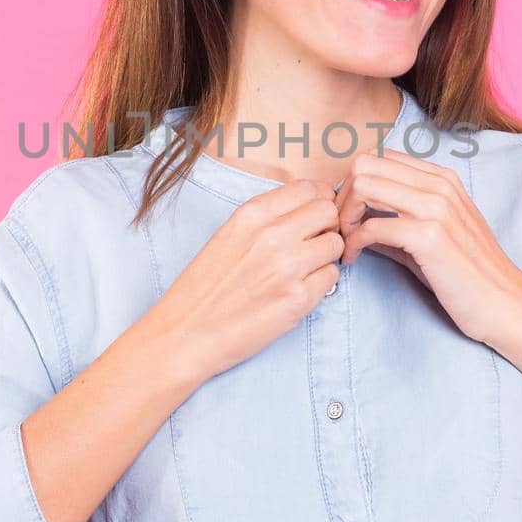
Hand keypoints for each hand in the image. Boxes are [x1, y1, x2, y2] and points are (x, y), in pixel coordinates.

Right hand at [153, 179, 343, 380]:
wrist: (186, 332)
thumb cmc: (204, 286)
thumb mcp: (228, 234)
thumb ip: (266, 218)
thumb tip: (307, 208)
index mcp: (252, 214)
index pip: (310, 188)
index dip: (319, 201)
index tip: (315, 216)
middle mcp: (273, 235)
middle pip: (329, 212)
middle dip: (327, 225)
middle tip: (314, 243)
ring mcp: (289, 267)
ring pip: (335, 244)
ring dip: (326, 255)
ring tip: (304, 269)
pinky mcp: (299, 299)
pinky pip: (332, 277)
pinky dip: (321, 283)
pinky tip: (297, 290)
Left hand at [334, 149, 521, 344]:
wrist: (505, 303)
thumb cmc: (467, 274)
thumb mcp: (432, 235)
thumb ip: (395, 220)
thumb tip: (355, 218)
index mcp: (441, 178)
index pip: (379, 157)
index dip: (354, 184)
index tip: (349, 214)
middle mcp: (439, 185)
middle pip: (365, 164)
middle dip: (343, 196)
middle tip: (341, 228)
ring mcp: (436, 207)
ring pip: (363, 185)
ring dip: (344, 215)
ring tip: (346, 242)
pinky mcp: (430, 236)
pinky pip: (371, 225)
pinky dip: (353, 242)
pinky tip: (354, 258)